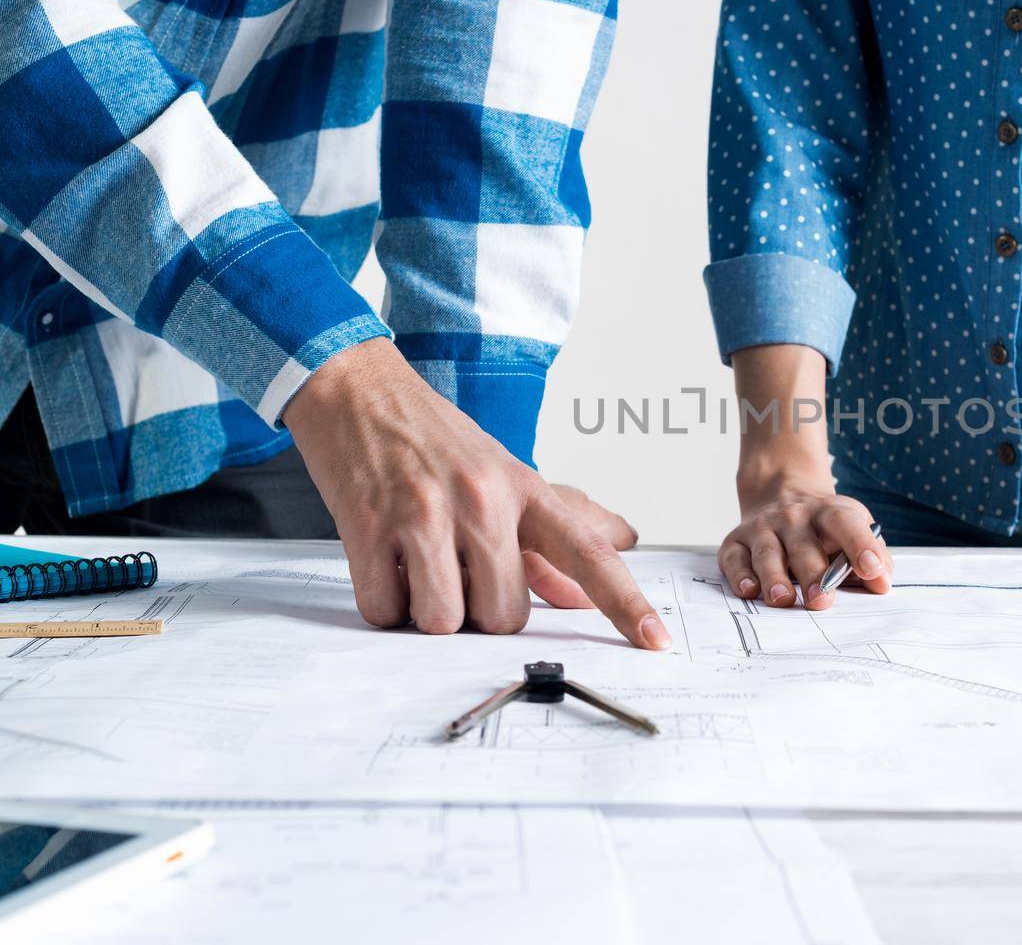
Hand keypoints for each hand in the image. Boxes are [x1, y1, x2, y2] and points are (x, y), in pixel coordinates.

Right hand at [283, 339, 668, 645]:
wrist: (358, 389)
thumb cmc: (435, 438)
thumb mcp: (504, 477)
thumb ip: (548, 540)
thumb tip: (582, 595)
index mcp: (524, 490)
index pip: (589, 554)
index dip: (625, 603)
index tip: (655, 640)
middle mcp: (483, 500)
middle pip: (505, 616)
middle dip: (478, 612)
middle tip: (458, 568)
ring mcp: (424, 512)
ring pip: (444, 621)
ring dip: (427, 609)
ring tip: (418, 563)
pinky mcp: (368, 524)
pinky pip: (385, 609)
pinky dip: (384, 602)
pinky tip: (385, 560)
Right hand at [718, 478, 892, 610]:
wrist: (780, 491)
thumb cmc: (823, 525)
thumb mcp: (854, 526)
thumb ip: (874, 554)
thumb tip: (882, 583)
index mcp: (828, 513)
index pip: (846, 524)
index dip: (861, 545)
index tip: (872, 570)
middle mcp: (793, 517)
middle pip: (804, 545)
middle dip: (813, 574)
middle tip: (822, 601)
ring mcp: (762, 528)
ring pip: (768, 553)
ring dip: (774, 578)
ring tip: (783, 600)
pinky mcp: (736, 542)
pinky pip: (735, 559)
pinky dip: (739, 576)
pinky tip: (749, 591)